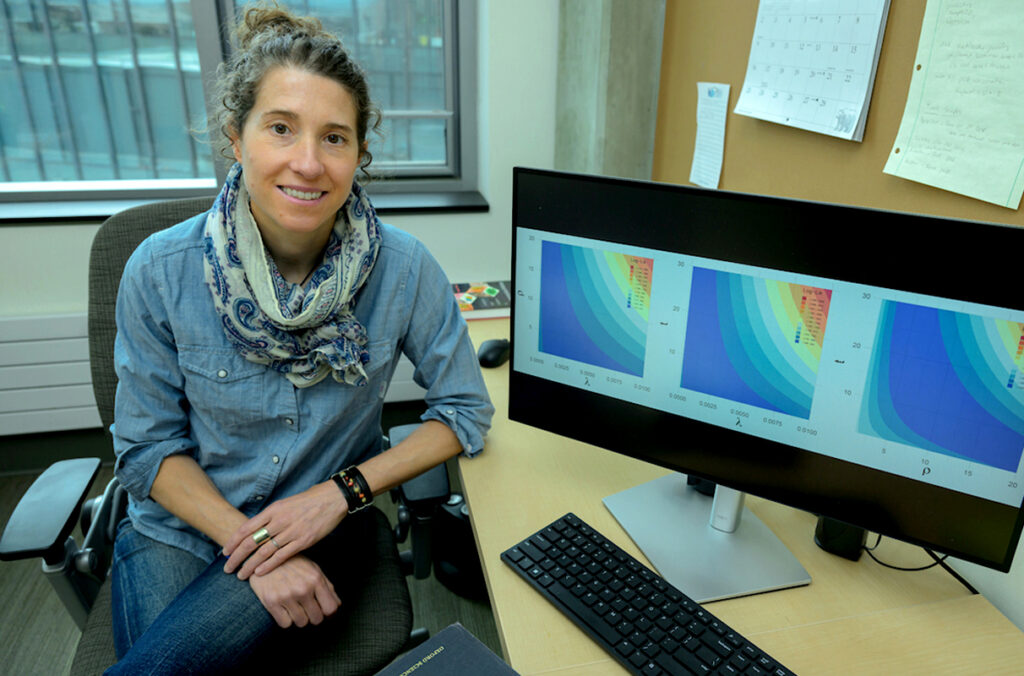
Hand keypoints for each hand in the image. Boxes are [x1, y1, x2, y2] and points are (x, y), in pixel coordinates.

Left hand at [223, 481, 345, 578]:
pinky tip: (259, 573)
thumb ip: (271, 516)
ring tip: (241, 574)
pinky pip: (281, 556)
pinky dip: (268, 565)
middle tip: (227, 568)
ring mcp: (291, 531)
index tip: (225, 552)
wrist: (332, 498)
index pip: (246, 528)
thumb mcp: (286, 503)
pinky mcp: (303, 541)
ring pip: (263, 551)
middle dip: (236, 557)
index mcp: (273, 510)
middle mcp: (279, 520)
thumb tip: (257, 528)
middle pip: (251, 541)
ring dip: (250, 565)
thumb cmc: (309, 500)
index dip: (233, 541)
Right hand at [247, 554, 340, 627]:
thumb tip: (337, 606)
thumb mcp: (313, 569)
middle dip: (313, 616)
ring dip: (299, 618)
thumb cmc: (292, 564)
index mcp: (316, 579)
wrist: (264, 557)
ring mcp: (286, 595)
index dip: (327, 612)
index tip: (321, 610)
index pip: (331, 609)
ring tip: (294, 606)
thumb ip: (327, 586)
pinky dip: (285, 619)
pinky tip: (284, 608)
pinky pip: (285, 624)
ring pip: (301, 623)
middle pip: (317, 619)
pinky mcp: (271, 602)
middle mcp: (303, 588)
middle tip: (307, 608)